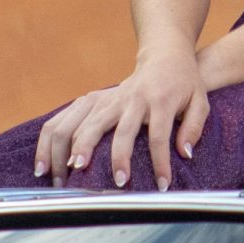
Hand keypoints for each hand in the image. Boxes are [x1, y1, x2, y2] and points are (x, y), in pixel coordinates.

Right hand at [33, 50, 208, 189]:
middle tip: (114, 185)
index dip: (160, 162)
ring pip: (82, 124)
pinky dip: (50, 141)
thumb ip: (194, 127)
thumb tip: (184, 154)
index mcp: (159, 99)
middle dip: (114, 159)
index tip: (161, 185)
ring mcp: (107, 98)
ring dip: (71, 154)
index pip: (158, 134)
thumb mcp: (200, 101)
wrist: (165, 57)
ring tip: (65, 182)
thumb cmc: (184, 84)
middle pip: (116, 129)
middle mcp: (129, 98)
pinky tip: (44, 165)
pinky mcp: (93, 99)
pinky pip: (64, 118)